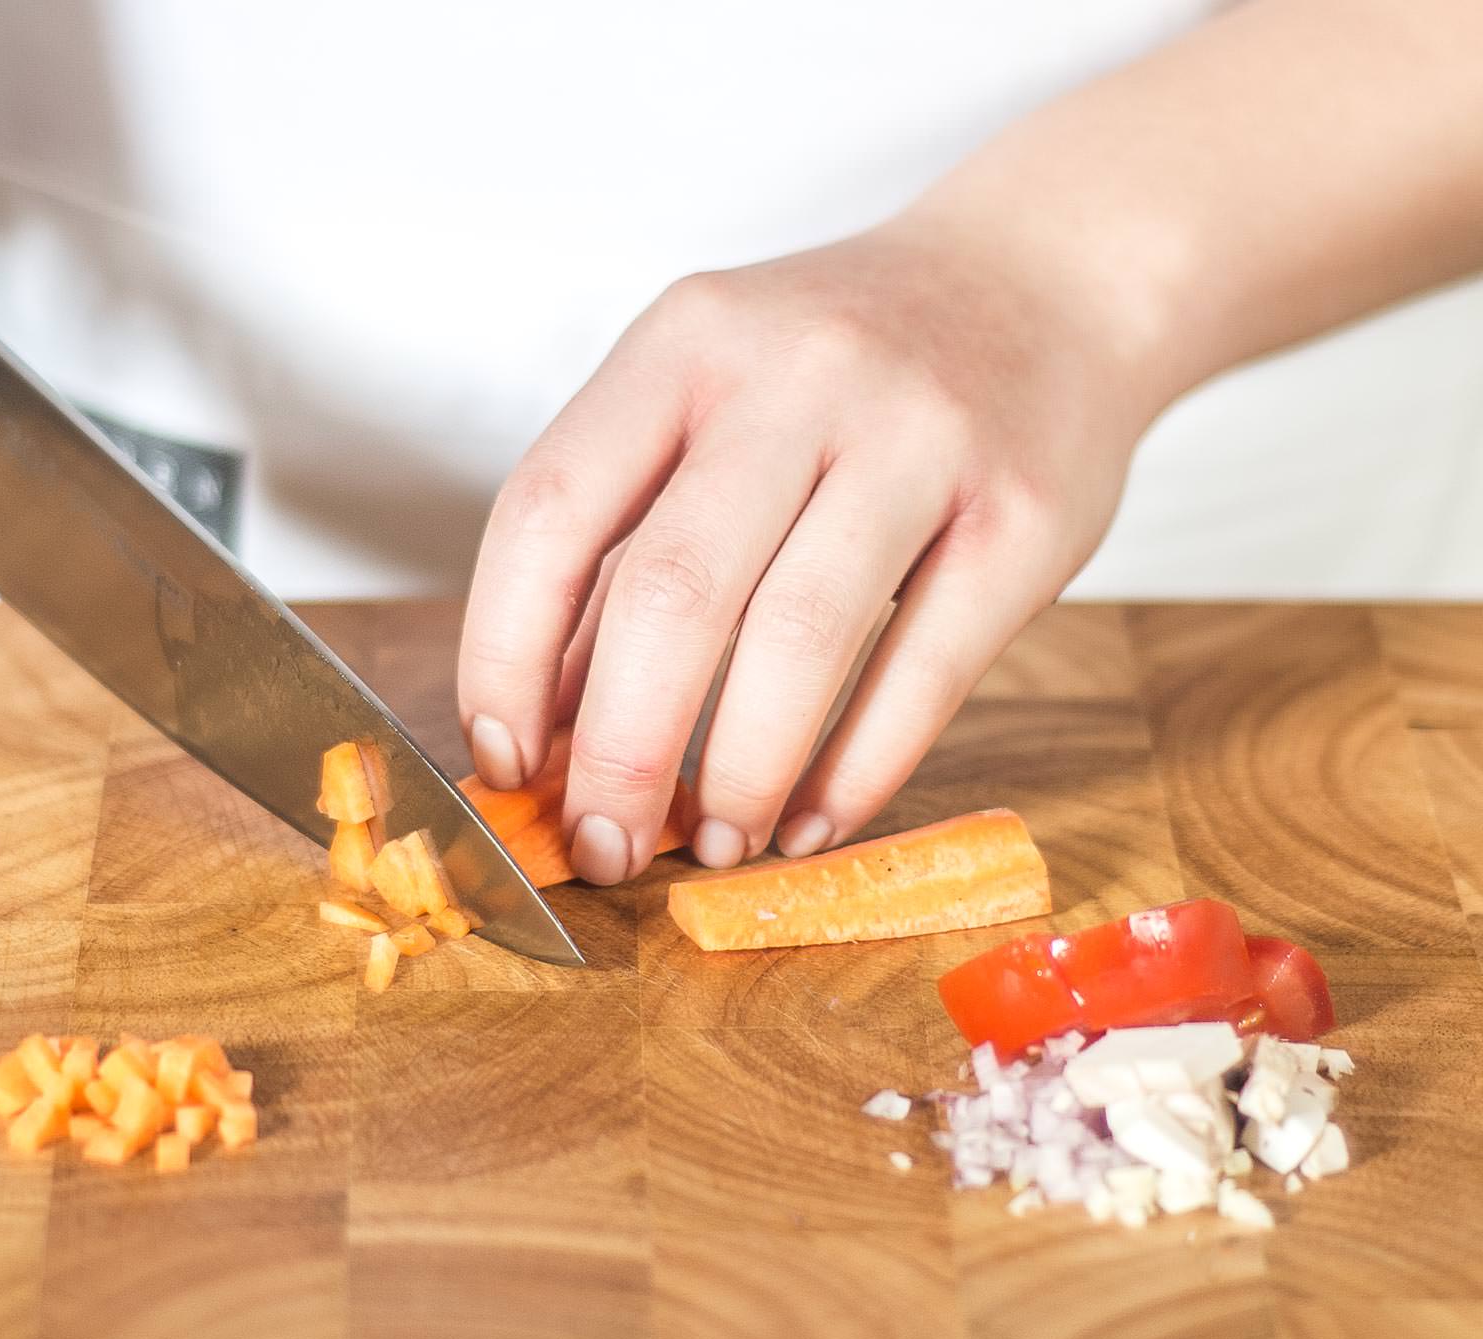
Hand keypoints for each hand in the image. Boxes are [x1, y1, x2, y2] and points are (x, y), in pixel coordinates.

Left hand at [457, 216, 1153, 883]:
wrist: (1045, 281)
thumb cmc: (841, 377)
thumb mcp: (709, 409)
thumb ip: (619, 552)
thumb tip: (540, 732)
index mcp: (683, 344)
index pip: (548, 511)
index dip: (505, 655)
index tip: (504, 759)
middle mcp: (795, 375)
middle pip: (671, 592)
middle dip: (618, 753)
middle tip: (604, 846)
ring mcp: (919, 435)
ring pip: (799, 638)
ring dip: (738, 775)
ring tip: (716, 844)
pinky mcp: (1027, 511)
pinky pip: (925, 670)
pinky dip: (856, 772)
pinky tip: (812, 823)